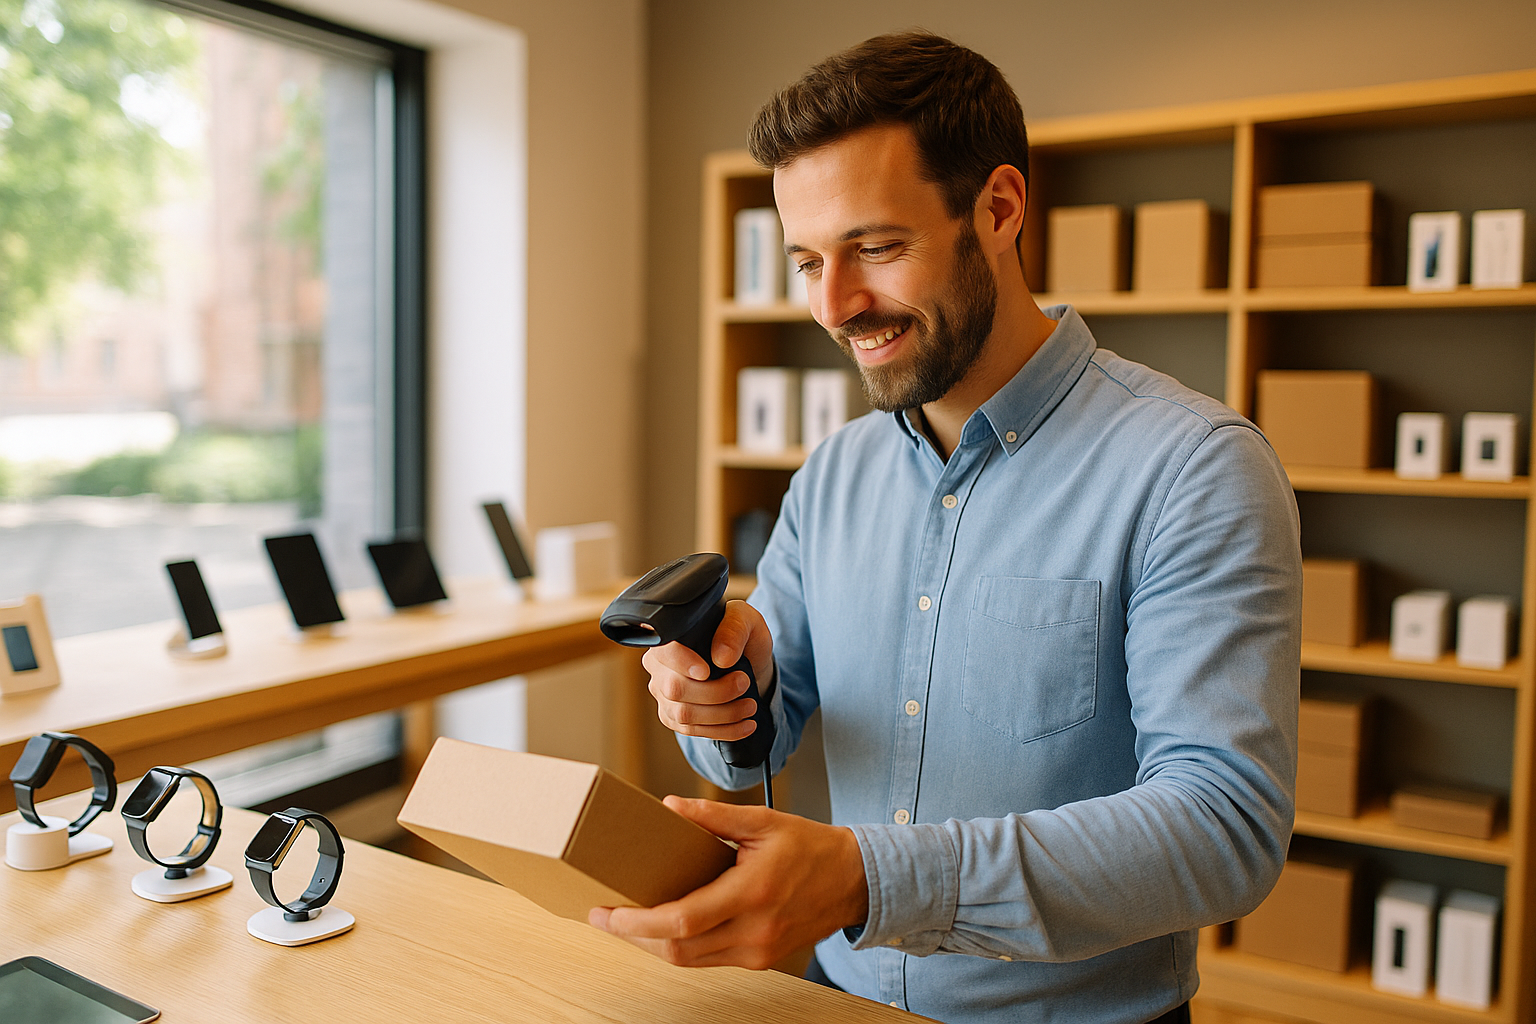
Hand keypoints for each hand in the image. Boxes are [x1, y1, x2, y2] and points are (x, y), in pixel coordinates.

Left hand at [589, 796, 868, 968]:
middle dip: (634, 937)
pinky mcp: (761, 960)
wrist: (855, 881)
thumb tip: (668, 806)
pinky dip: (681, 946)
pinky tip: (664, 927)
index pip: (682, 921)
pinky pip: (709, 961)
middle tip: (604, 917)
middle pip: (678, 949)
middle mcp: (755, 931)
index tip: (608, 913)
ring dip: (653, 944)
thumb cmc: (811, 847)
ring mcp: (758, 951)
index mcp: (752, 893)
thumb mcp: (763, 821)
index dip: (637, 923)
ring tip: (626, 922)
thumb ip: (713, 817)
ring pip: (690, 961)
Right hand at [642, 600, 773, 741]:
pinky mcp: (674, 718)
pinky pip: (693, 731)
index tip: (708, 672)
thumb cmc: (740, 637)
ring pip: (685, 715)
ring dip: (724, 714)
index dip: (683, 664)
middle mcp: (659, 667)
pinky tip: (746, 724)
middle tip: (744, 683)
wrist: (747, 662)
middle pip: (675, 689)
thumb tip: (721, 657)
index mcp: (670, 639)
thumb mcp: (746, 621)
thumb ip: (734, 630)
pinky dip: (724, 731)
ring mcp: (664, 695)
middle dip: (716, 692)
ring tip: (750, 706)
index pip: (665, 652)